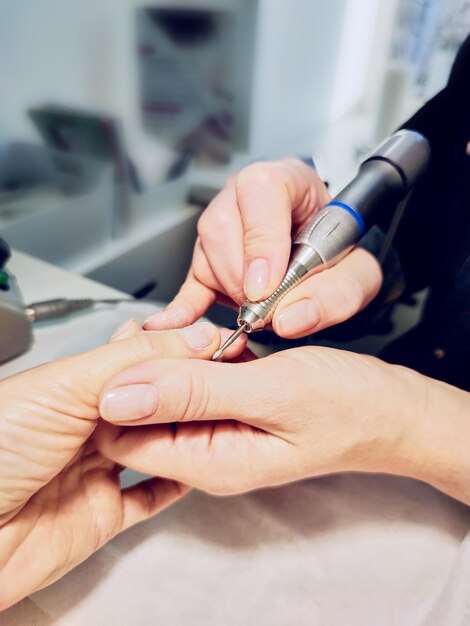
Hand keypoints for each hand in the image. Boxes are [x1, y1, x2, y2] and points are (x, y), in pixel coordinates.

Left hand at [0, 321, 239, 610]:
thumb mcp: (65, 387)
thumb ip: (131, 360)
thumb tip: (191, 337)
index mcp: (71, 386)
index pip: (136, 361)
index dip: (174, 353)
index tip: (214, 347)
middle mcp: (84, 426)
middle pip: (148, 405)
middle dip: (183, 393)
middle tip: (224, 378)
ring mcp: (95, 470)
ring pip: (154, 447)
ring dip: (184, 435)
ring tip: (219, 416)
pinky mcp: (102, 513)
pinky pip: (148, 498)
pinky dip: (174, 485)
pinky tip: (194, 468)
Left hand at [95, 345, 469, 502]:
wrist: (390, 409)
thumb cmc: (347, 405)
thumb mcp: (269, 392)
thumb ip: (192, 394)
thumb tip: (116, 397)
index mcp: (210, 463)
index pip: (124, 439)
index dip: (118, 390)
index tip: (133, 346)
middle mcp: (206, 455)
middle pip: (139, 417)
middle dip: (142, 370)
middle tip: (164, 330)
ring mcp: (218, 435)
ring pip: (163, 397)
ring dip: (169, 362)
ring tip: (192, 332)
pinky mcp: (229, 414)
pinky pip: (191, 388)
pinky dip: (194, 361)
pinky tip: (212, 341)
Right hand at [144, 160, 382, 337]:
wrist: (329, 257)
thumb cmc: (340, 253)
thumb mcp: (359, 271)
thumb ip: (337, 292)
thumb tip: (291, 318)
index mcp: (287, 180)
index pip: (260, 190)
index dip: (260, 240)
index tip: (264, 285)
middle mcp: (246, 196)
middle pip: (222, 225)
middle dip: (242, 278)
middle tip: (265, 309)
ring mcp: (221, 224)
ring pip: (205, 252)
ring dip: (228, 290)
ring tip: (258, 309)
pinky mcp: (207, 258)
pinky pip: (190, 279)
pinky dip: (185, 306)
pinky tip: (177, 323)